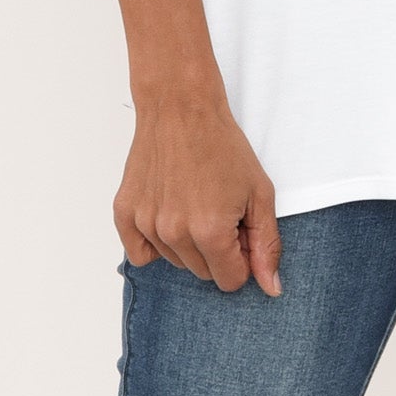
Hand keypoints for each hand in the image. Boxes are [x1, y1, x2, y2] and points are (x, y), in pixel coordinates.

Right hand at [114, 77, 283, 293]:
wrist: (181, 108)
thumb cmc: (222, 145)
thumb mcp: (259, 193)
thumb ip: (266, 245)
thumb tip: (271, 288)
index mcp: (210, 231)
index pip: (230, 280)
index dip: (241, 256)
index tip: (239, 228)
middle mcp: (174, 233)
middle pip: (203, 273)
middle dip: (217, 249)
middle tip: (219, 208)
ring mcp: (146, 223)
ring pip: (175, 261)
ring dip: (188, 241)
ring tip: (195, 200)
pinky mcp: (125, 213)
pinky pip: (140, 253)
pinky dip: (156, 241)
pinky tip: (169, 211)